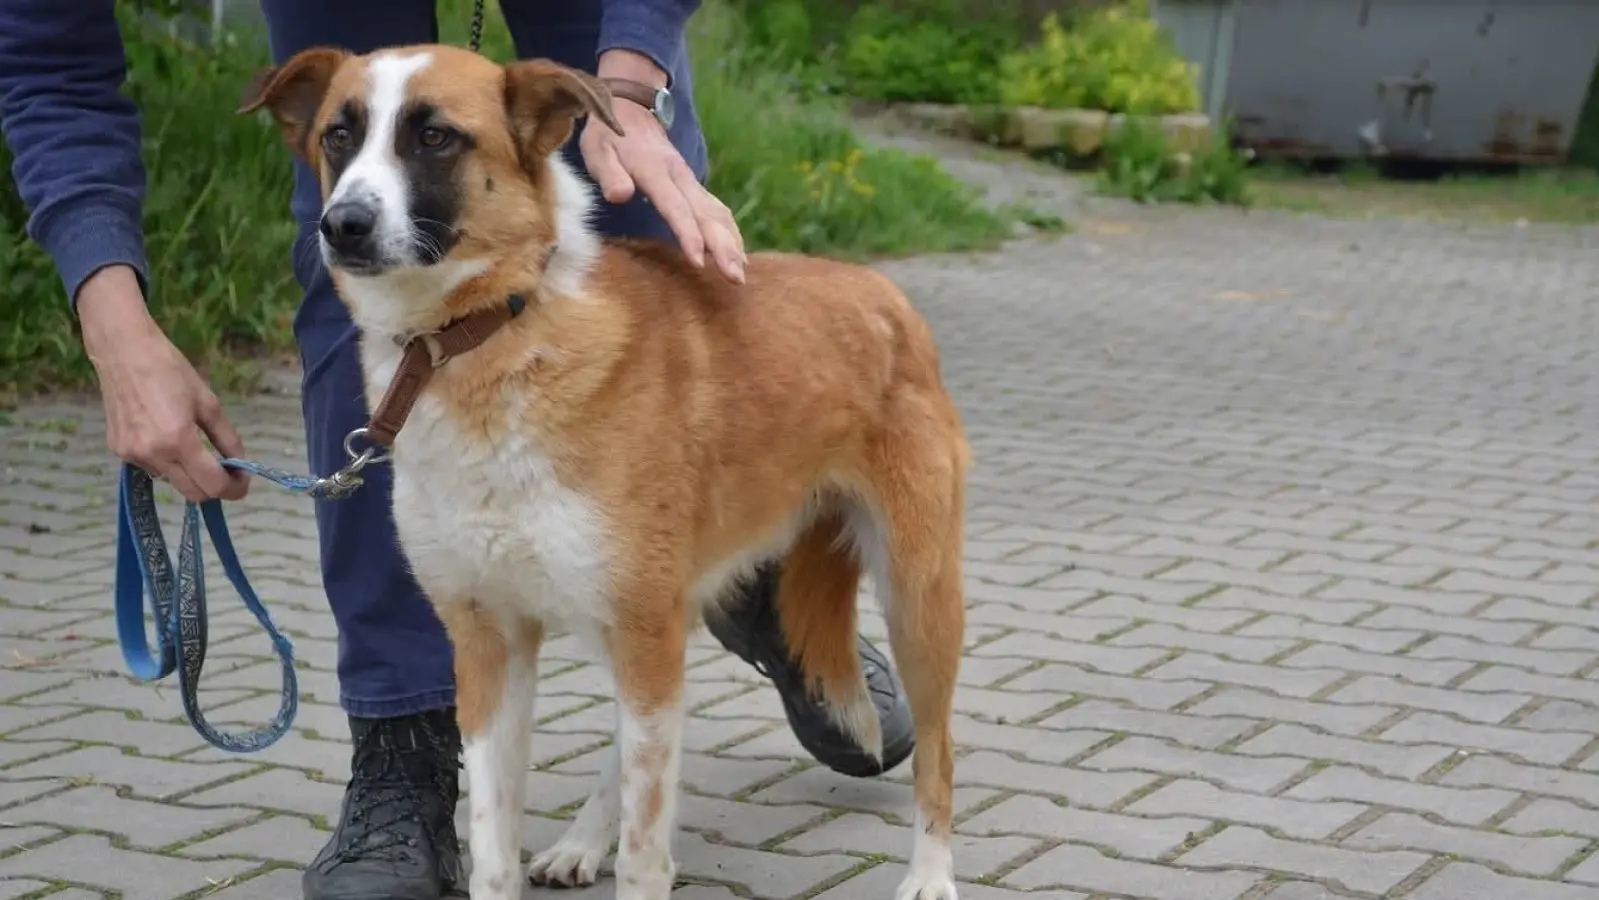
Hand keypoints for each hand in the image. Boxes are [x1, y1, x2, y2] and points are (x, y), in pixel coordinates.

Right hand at [78, 265, 250, 502]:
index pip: (213, 486)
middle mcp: (153, 454)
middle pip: (193, 493)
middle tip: (227, 471)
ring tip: (191, 444)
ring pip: (172, 482)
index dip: (234, 489)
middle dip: (214, 487)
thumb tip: (241, 465)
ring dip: (189, 474)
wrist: (123, 351)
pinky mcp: (117, 451)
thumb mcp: (209, 403)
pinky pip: (152, 468)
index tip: (243, 481)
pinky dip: (166, 462)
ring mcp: (131, 455)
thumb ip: (227, 439)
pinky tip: (164, 436)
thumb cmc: (170, 370)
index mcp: (179, 441)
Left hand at [581, 49, 745, 283]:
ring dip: (731, 243)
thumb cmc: (609, 135)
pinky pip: (717, 210)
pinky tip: (737, 253)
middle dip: (723, 247)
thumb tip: (621, 195)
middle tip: (735, 278)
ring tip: (740, 273)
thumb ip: (609, 174)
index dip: (688, 235)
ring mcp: (690, 181)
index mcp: (654, 170)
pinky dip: (730, 232)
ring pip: (717, 213)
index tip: (699, 261)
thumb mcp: (597, 150)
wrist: (630, 108)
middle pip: (706, 214)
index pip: (675, 207)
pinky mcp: (694, 186)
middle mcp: (679, 176)